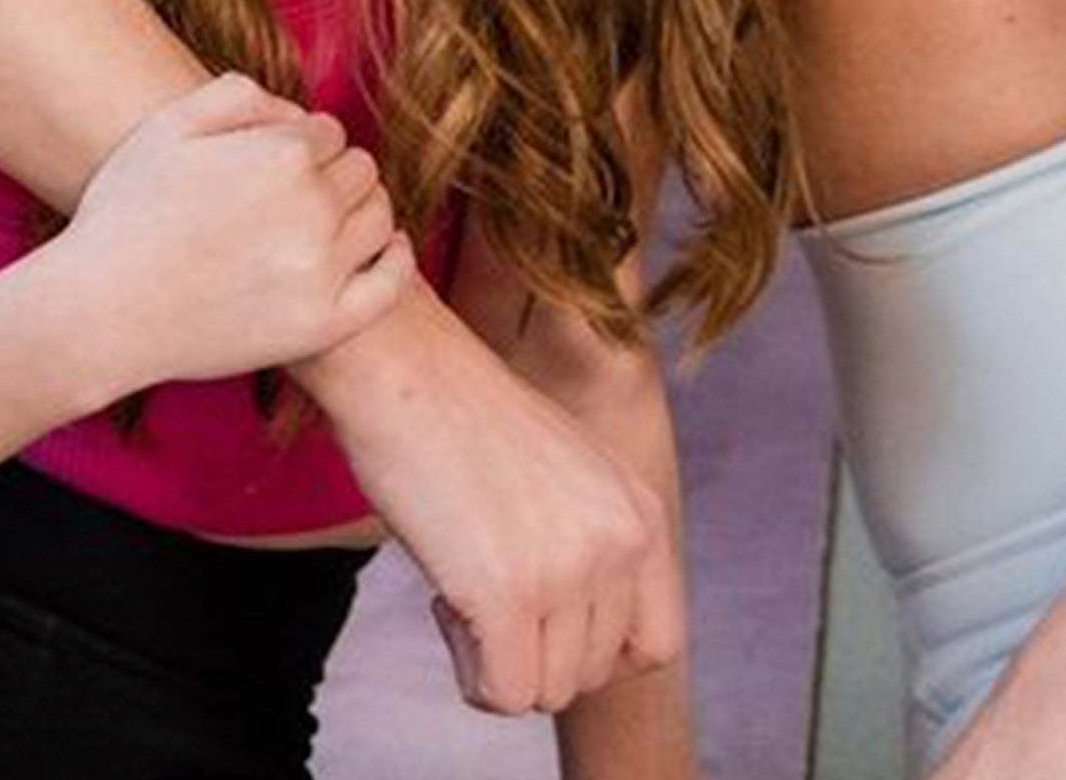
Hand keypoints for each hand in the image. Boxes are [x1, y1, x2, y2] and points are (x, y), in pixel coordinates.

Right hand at [37, 71, 410, 391]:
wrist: (98, 314)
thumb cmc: (124, 214)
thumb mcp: (168, 126)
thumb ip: (239, 94)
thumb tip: (294, 111)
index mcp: (282, 154)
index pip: (328, 133)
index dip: (298, 147)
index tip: (266, 170)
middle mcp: (312, 208)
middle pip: (359, 171)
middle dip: (329, 176)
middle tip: (288, 201)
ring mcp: (321, 271)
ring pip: (380, 218)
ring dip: (359, 212)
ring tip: (322, 225)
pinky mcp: (322, 324)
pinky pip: (391, 283)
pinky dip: (395, 259)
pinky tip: (383, 249)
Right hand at [303, 306, 667, 712]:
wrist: (406, 369)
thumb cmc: (466, 420)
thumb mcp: (570, 474)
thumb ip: (594, 544)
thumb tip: (584, 639)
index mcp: (641, 510)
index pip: (659, 643)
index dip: (599, 655)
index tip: (548, 624)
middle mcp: (619, 540)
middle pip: (594, 674)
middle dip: (535, 653)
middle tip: (489, 590)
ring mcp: (568, 568)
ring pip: (548, 692)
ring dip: (499, 662)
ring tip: (467, 587)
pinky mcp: (508, 593)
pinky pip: (503, 695)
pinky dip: (470, 673)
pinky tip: (447, 603)